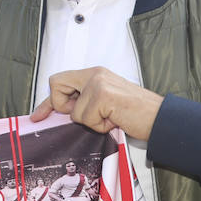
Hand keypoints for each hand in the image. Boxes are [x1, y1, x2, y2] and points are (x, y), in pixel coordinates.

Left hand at [31, 66, 163, 139]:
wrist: (162, 119)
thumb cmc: (136, 114)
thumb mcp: (105, 104)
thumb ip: (84, 102)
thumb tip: (61, 112)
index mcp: (95, 74)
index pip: (59, 82)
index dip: (47, 101)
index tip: (38, 116)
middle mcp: (95, 74)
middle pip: (56, 84)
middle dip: (62, 105)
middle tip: (85, 114)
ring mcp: (98, 82)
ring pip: (74, 111)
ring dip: (92, 122)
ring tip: (111, 117)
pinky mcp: (103, 94)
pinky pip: (87, 119)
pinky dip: (100, 126)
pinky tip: (116, 119)